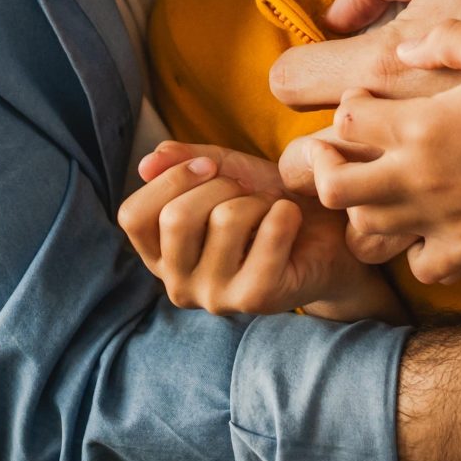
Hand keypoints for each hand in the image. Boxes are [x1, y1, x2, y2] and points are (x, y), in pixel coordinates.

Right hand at [116, 143, 399, 320]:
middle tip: (247, 190)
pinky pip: (267, 236)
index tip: (208, 165)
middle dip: (219, 185)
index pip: (133, 217)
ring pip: (224, 220)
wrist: (327, 238)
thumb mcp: (221, 173)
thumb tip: (146, 164)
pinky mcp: (256, 298)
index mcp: (160, 256)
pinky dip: (284, 213)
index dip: (169, 180)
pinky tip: (291, 220)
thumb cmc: (267, 204)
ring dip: (257, 200)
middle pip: (175, 218)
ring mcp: (216, 298)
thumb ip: (181, 162)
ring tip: (272, 210)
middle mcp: (179, 285)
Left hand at [279, 21, 460, 283]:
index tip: (371, 103)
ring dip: (364, 210)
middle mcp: (423, 178)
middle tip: (345, 154)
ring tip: (382, 189)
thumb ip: (443, 37)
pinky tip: (429, 224)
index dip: (351, 107)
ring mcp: (445, 220)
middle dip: (328, 167)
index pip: (346, 121)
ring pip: (367, 233)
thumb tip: (401, 49)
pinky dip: (414, 250)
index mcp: (423, 125)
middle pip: (334, 187)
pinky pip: (419, 267)